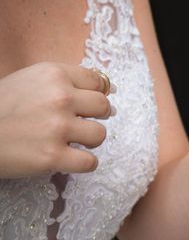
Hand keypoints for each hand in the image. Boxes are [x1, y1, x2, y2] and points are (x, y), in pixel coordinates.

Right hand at [0, 63, 112, 178]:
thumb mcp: (28, 81)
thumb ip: (63, 82)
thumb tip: (109, 89)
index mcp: (53, 75)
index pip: (98, 82)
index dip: (96, 94)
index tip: (88, 105)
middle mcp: (59, 98)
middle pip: (104, 107)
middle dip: (96, 117)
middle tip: (79, 124)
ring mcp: (57, 128)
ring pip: (99, 135)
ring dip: (89, 141)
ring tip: (71, 142)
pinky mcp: (53, 156)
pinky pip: (90, 162)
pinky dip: (83, 164)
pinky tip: (69, 160)